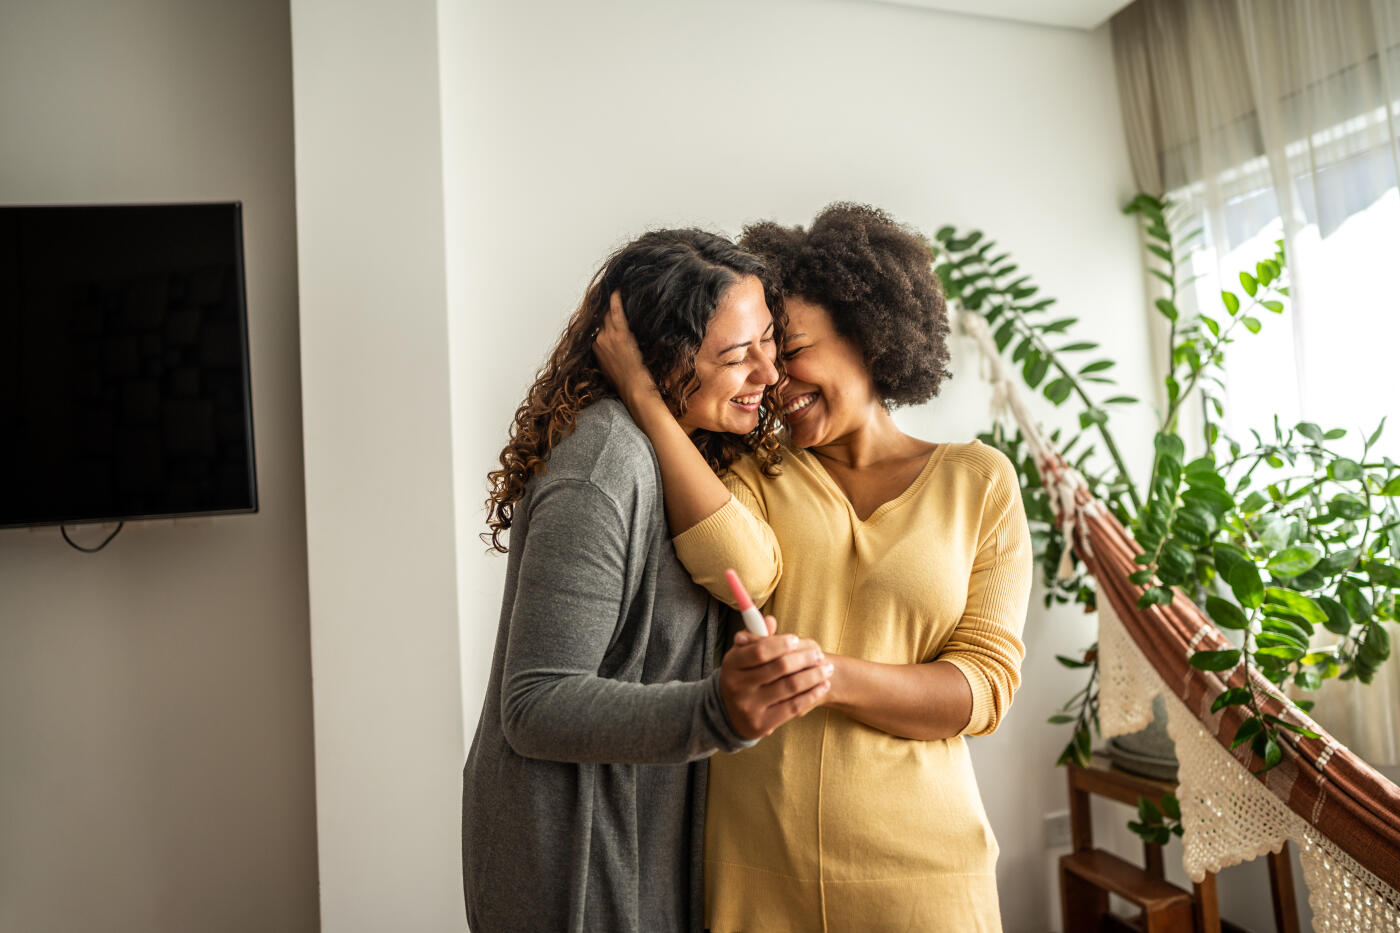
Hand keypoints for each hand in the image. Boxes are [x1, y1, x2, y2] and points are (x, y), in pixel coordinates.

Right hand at [593, 291, 660, 406]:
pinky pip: (616, 313)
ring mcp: (609, 338)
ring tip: (614, 290)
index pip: (597, 326)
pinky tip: (618, 291)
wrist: (635, 391)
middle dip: (605, 308)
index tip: (605, 308)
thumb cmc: (626, 383)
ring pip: (607, 314)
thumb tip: (613, 349)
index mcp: (595, 349)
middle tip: (609, 294)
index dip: (602, 317)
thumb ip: (608, 355)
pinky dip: (616, 301)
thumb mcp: (611, 369)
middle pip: (601, 318)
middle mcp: (598, 341)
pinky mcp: (621, 336)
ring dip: (610, 302)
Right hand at [719, 616, 832, 738]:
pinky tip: (822, 686)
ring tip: (827, 669)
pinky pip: (793, 707)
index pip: (760, 651)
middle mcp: (737, 686)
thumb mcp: (744, 655)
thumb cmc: (745, 676)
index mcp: (731, 664)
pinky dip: (811, 694)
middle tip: (819, 655)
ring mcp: (749, 707)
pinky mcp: (762, 724)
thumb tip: (770, 621)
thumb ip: (757, 637)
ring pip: (790, 686)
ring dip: (813, 675)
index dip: (781, 644)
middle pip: (779, 667)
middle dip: (804, 659)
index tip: (796, 639)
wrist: (732, 714)